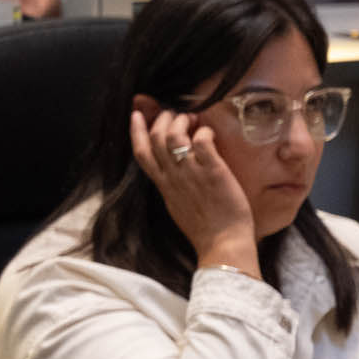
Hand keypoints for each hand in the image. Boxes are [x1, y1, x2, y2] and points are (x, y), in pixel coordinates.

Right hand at [129, 107, 257, 275]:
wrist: (222, 243)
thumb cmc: (204, 229)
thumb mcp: (177, 206)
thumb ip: (171, 186)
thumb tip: (170, 171)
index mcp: (163, 185)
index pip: (141, 152)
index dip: (136, 130)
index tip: (137, 115)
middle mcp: (173, 177)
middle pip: (156, 137)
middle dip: (164, 119)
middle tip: (178, 117)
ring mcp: (192, 173)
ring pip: (174, 135)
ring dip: (182, 121)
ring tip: (194, 121)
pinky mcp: (213, 172)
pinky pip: (202, 141)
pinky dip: (204, 131)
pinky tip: (210, 134)